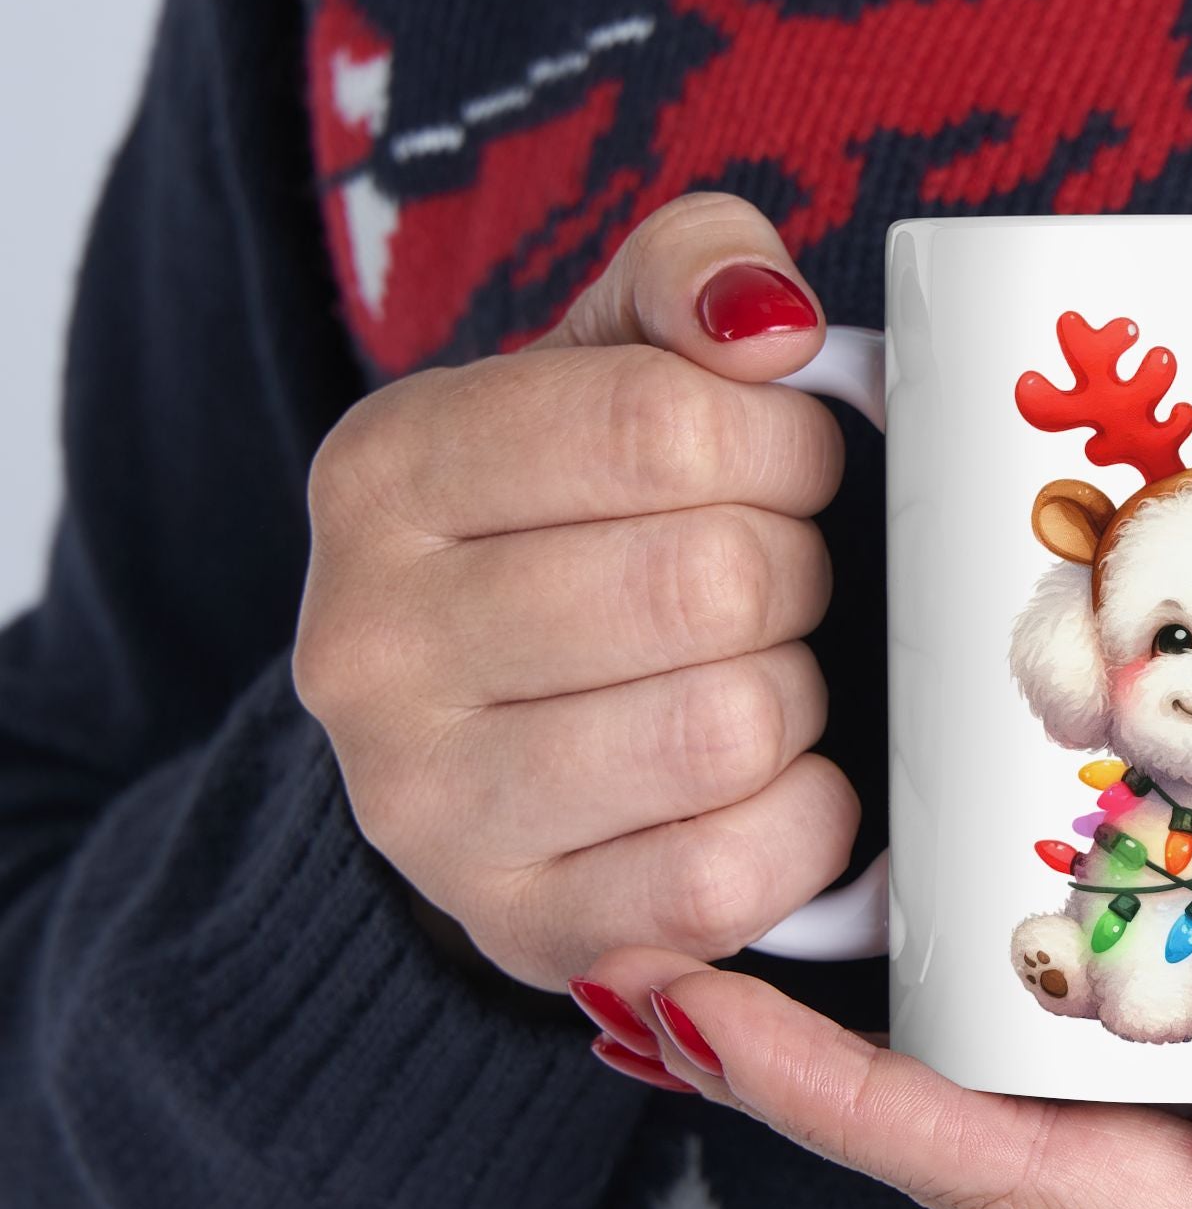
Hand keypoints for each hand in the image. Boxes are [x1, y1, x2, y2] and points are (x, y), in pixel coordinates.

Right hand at [294, 193, 856, 988]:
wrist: (488, 738)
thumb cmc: (578, 532)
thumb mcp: (607, 366)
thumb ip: (689, 278)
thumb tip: (769, 321)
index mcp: (386, 473)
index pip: (661, 425)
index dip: (783, 445)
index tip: (791, 467)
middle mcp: (370, 646)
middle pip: (709, 582)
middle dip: (794, 573)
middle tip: (778, 582)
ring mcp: (430, 809)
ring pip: (727, 729)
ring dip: (795, 697)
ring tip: (760, 677)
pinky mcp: (524, 929)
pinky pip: (730, 874)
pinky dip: (803, 822)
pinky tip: (774, 784)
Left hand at [576, 905, 1191, 1208]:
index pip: (1032, 1191)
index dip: (856, 1114)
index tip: (700, 1018)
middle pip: (995, 1156)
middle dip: (819, 1080)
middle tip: (666, 958)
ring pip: (1044, 1104)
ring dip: (895, 1039)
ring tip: (763, 937)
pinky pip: (1131, 1042)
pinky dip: (1019, 991)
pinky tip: (967, 921)